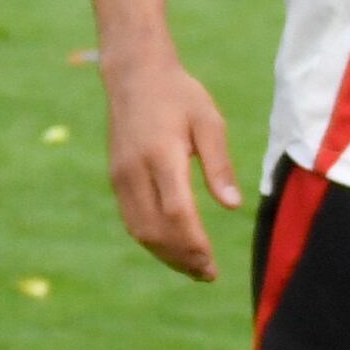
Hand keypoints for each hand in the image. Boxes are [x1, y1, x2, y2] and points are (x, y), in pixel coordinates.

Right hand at [102, 51, 239, 277]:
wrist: (135, 75)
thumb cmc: (179, 95)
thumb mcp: (208, 121)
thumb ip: (219, 164)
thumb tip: (233, 206)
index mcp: (160, 154)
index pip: (176, 212)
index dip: (193, 243)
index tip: (212, 264)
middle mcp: (134, 170)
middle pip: (155, 229)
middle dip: (181, 258)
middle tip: (208, 274)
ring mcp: (120, 176)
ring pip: (139, 230)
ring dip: (166, 255)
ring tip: (193, 268)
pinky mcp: (116, 178)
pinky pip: (132, 219)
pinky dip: (152, 240)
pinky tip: (173, 247)